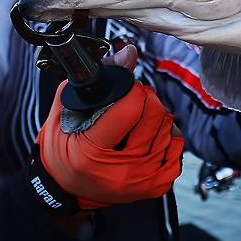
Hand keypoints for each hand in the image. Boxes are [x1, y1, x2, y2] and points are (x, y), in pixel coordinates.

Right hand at [36, 46, 183, 209]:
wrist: (66, 186)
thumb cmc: (63, 144)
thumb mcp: (69, 106)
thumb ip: (101, 76)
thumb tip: (130, 53)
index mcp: (91, 153)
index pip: (130, 107)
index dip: (130, 90)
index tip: (124, 90)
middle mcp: (119, 172)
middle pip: (155, 115)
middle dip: (145, 98)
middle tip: (132, 100)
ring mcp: (140, 182)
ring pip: (168, 128)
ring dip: (156, 116)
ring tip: (137, 119)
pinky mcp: (155, 187)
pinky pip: (176, 147)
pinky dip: (167, 135)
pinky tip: (150, 134)